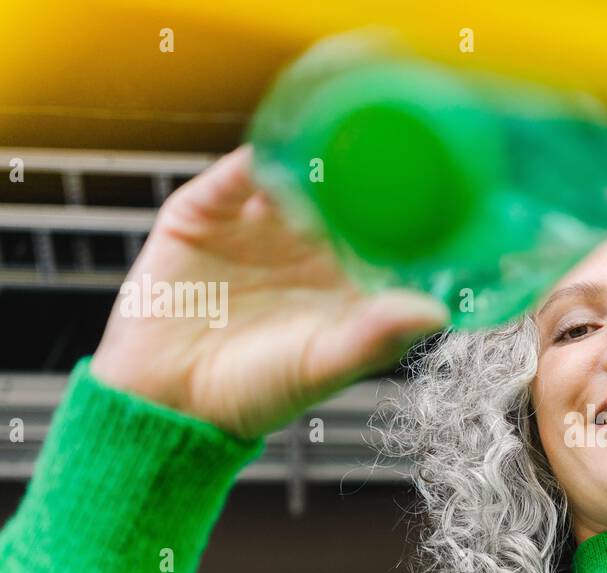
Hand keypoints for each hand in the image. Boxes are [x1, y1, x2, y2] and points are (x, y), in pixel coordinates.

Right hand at [90, 144, 449, 439]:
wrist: (167, 398)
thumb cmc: (256, 391)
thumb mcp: (325, 365)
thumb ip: (378, 338)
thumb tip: (436, 313)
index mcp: (344, 279)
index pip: (386, 234)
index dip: (411, 215)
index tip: (439, 194)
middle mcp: (306, 245)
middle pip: (344, 193)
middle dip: (367, 172)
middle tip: (396, 147)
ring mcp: (257, 224)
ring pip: (294, 174)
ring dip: (315, 156)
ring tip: (342, 139)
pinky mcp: (206, 213)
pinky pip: (236, 175)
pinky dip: (258, 159)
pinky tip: (280, 150)